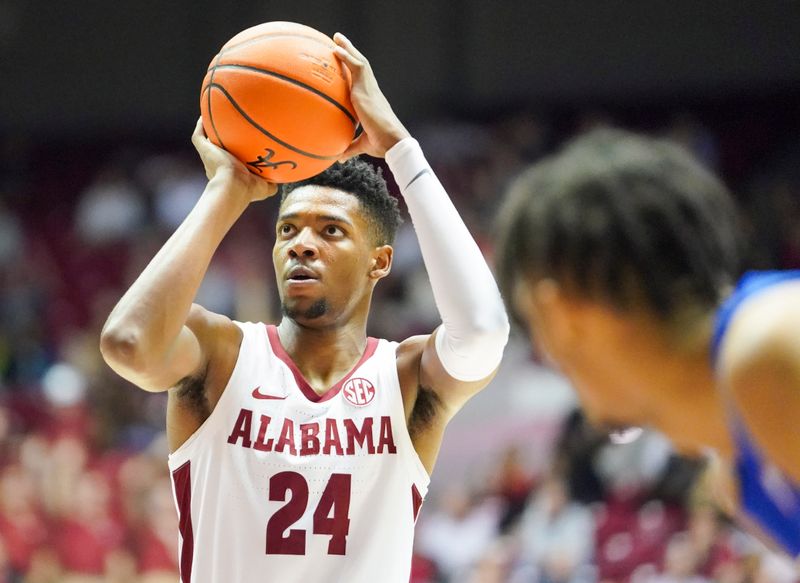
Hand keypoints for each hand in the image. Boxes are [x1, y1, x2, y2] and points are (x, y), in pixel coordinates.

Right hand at [191, 118, 277, 201]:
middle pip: (218, 150)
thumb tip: (282, 178)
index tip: (242, 147)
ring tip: (213, 118)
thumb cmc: (249, 189)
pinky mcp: (204, 150)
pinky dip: (201, 125)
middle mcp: (217, 165)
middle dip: (222, 142)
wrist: (233, 187)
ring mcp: (209, 157)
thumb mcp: (265, 188)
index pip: (231, 162)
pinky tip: (205, 116)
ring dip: (208, 131)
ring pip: (206, 142)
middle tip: (229, 130)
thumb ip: (273, 183)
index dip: (236, 155)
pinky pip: (199, 135)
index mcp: (229, 173)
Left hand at [333, 33, 410, 159]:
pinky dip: (347, 57)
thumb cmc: (381, 144)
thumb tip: (337, 157)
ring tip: (337, 38)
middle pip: (361, 66)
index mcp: (370, 101)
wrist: (391, 141)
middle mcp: (371, 91)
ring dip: (348, 48)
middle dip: (351, 53)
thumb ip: (349, 148)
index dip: (354, 72)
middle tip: (339, 42)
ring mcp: (370, 88)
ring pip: (359, 62)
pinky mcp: (367, 88)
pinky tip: (336, 50)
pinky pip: (356, 67)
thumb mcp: (362, 145)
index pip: (361, 82)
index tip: (345, 64)